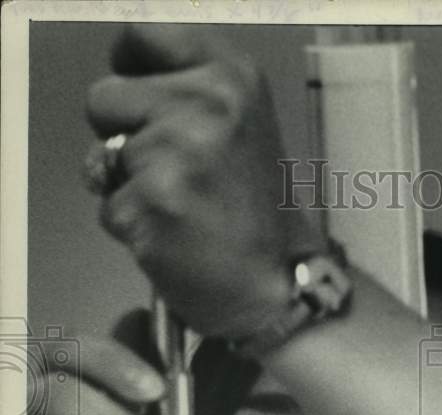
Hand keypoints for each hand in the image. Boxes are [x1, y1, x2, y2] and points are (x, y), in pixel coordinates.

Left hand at [86, 25, 319, 342]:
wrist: (278, 286)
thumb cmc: (253, 211)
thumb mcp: (240, 126)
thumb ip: (188, 95)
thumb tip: (120, 86)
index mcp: (232, 78)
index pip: (140, 37)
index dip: (130, 74)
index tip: (146, 108)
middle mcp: (208, 104)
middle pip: (103, 98)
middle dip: (123, 137)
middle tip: (174, 174)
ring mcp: (178, 153)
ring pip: (100, 158)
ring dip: (127, 187)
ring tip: (178, 209)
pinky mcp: (153, 202)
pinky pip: (108, 208)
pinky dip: (132, 228)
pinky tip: (174, 238)